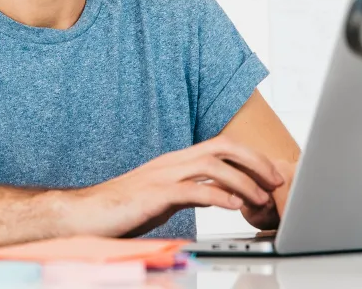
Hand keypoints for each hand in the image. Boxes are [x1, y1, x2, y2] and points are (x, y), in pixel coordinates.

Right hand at [58, 136, 284, 237]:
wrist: (84, 216)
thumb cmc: (122, 210)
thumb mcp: (164, 198)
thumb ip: (190, 192)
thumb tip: (216, 195)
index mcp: (175, 162)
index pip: (220, 146)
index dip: (250, 157)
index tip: (271, 175)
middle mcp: (171, 162)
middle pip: (221, 146)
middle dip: (254, 161)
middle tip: (276, 181)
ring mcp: (162, 176)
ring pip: (212, 164)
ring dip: (243, 181)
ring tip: (260, 200)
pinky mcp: (154, 195)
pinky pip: (192, 190)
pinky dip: (217, 195)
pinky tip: (233, 206)